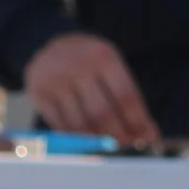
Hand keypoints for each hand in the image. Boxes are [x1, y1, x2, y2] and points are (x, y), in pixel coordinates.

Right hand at [22, 33, 159, 146]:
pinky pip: (61, 126)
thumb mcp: (110, 68)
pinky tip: (87, 139)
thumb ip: (128, 100)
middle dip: (118, 136)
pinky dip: (77, 139)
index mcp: (103, 56)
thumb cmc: (88, 63)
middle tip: (126, 145)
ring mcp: (55, 80)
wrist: (45, 44)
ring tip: (107, 144)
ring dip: (97, 141)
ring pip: (81, 124)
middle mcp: (77, 65)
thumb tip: (149, 135)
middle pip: (103, 114)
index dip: (138, 121)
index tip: (147, 138)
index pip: (126, 96)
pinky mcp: (38, 93)